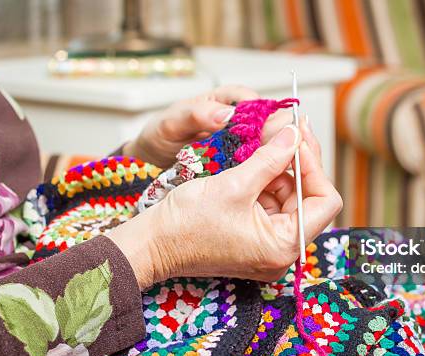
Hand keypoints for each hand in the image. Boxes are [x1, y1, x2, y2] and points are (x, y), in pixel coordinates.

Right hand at [108, 118, 340, 288]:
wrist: (152, 244)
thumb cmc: (186, 223)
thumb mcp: (234, 184)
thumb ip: (271, 157)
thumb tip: (295, 134)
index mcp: (283, 246)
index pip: (326, 202)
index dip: (315, 166)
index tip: (298, 139)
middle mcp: (282, 252)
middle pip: (311, 199)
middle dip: (299, 164)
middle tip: (288, 131)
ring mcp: (269, 247)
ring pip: (292, 199)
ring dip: (282, 170)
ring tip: (268, 144)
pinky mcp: (256, 239)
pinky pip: (274, 206)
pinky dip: (268, 182)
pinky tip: (257, 162)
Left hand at [123, 85, 294, 167]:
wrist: (150, 164)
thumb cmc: (161, 136)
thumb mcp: (171, 123)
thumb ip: (196, 115)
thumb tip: (225, 114)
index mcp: (225, 101)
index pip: (253, 102)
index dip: (262, 114)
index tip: (263, 129)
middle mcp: (238, 121)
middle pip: (268, 124)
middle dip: (274, 138)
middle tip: (272, 154)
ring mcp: (241, 144)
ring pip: (267, 148)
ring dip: (272, 159)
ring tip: (272, 173)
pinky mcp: (240, 165)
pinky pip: (257, 167)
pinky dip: (261, 174)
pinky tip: (263, 184)